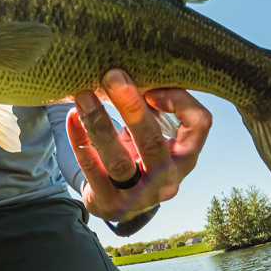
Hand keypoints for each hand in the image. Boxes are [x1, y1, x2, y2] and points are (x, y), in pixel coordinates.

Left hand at [67, 69, 210, 222]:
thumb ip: (154, 107)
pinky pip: (90, 168)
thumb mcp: (156, 134)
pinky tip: (72, 117)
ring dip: (99, 123)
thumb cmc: (141, 155)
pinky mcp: (108, 202)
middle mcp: (167, 180)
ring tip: (82, 95)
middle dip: (131, 106)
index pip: (199, 124)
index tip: (151, 87)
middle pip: (152, 142)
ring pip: (118, 160)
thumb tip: (133, 68)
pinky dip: (79, 140)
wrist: (120, 199)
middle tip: (112, 76)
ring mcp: (137, 196)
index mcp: (185, 157)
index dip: (178, 102)